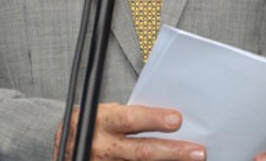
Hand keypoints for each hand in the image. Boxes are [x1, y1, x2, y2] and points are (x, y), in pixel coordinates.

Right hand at [54, 103, 206, 160]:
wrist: (66, 147)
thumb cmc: (94, 125)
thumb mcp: (107, 114)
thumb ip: (131, 116)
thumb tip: (171, 119)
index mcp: (101, 121)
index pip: (130, 119)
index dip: (153, 119)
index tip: (177, 119)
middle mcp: (102, 146)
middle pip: (141, 151)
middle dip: (172, 152)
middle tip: (198, 152)